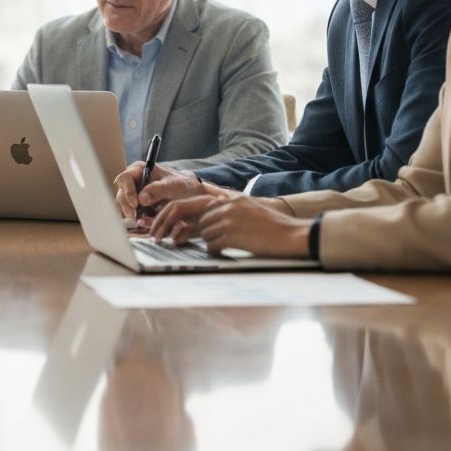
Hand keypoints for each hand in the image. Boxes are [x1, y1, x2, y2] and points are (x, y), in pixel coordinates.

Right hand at [113, 163, 201, 223]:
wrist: (190, 195)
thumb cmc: (182, 185)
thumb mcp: (173, 185)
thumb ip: (157, 190)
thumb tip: (141, 199)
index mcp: (139, 170)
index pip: (124, 179)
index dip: (127, 191)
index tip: (136, 204)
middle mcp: (134, 182)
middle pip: (122, 195)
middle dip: (129, 208)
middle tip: (139, 218)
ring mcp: (135, 195)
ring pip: (126, 207)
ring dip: (136, 216)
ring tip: (148, 221)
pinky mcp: (139, 207)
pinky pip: (134, 216)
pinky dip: (141, 221)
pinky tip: (150, 222)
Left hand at [153, 192, 310, 257]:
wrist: (293, 235)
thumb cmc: (272, 228)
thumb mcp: (246, 212)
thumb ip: (224, 214)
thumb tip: (201, 225)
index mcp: (228, 199)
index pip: (189, 204)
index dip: (169, 216)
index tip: (158, 228)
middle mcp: (225, 206)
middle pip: (193, 219)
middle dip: (175, 229)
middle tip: (158, 239)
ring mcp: (228, 219)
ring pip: (204, 234)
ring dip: (211, 242)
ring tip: (230, 244)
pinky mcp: (232, 234)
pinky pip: (213, 246)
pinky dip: (217, 251)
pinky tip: (231, 250)